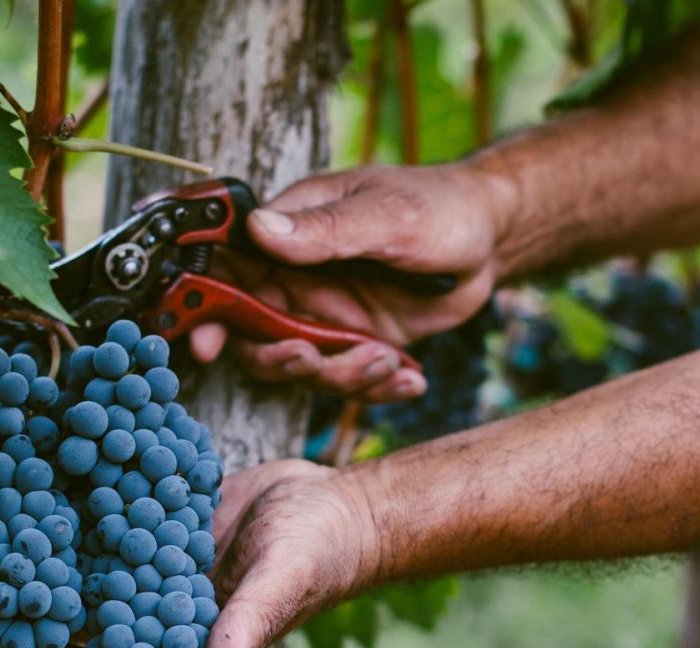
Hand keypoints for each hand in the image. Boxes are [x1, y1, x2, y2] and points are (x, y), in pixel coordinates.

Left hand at [0, 459, 381, 647]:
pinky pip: (98, 501)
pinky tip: (21, 451)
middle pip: (65, 604)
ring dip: (23, 529)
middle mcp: (146, 603)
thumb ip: (247, 630)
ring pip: (71, 549)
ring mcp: (144, 557)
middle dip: (9, 585)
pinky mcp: (149, 512)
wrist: (342, 505)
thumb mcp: (282, 587)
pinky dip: (61, 480)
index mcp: (171, 643)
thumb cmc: (321, 556)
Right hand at [190, 163, 512, 401]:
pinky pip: (350, 380)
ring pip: (304, 367)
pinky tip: (411, 379)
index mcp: (291, 233)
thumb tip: (259, 229)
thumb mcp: (387, 214)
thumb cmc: (441, 206)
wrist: (491, 237)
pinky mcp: (359, 342)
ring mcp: (328, 315)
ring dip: (342, 375)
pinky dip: (377, 389)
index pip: (227, 271)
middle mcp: (298, 279)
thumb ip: (325, 229)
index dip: (207, 310)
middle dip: (281, 358)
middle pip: (256, 335)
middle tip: (313, 357)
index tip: (208, 344)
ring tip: (388, 359)